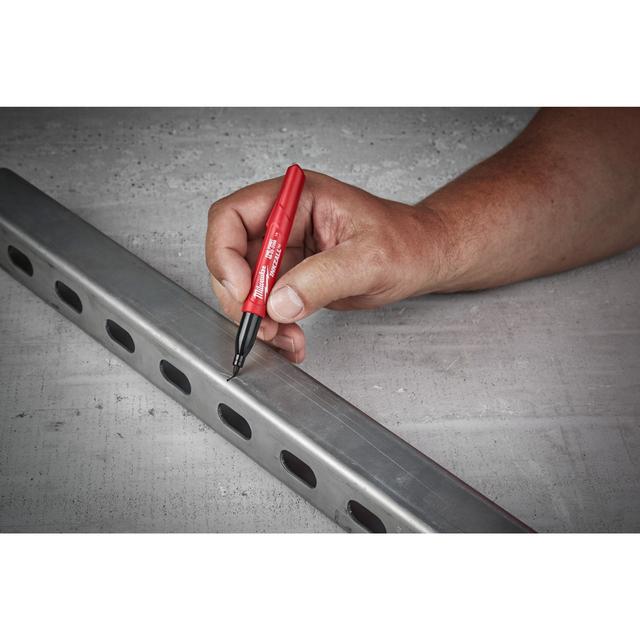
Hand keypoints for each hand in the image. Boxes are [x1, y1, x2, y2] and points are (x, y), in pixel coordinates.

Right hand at [206, 170, 450, 362]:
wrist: (421, 258)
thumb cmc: (405, 242)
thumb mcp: (369, 259)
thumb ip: (322, 279)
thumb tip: (279, 302)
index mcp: (297, 198)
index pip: (233, 215)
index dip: (225, 254)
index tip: (244, 291)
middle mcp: (284, 221)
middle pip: (232, 256)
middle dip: (242, 297)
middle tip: (263, 325)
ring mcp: (286, 250)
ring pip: (246, 287)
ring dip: (259, 318)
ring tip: (285, 338)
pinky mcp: (293, 276)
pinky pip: (267, 303)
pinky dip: (273, 325)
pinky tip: (291, 338)